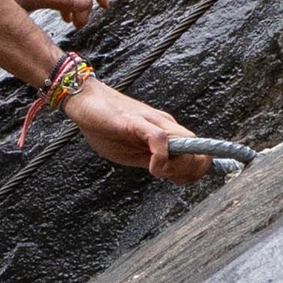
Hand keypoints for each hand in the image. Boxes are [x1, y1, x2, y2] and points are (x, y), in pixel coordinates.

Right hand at [63, 80, 210, 182]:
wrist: (84, 100)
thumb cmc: (104, 126)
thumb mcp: (130, 152)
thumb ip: (150, 160)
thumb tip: (169, 174)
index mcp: (166, 133)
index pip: (197, 151)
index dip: (197, 170)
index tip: (180, 181)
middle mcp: (165, 125)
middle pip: (197, 149)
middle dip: (191, 171)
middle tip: (169, 179)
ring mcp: (152, 122)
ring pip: (185, 142)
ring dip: (180, 165)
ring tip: (161, 174)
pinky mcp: (137, 121)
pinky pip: (159, 138)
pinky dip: (162, 157)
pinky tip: (152, 168)